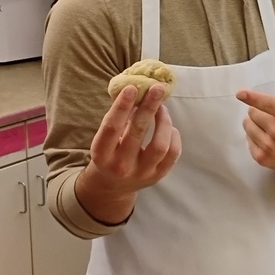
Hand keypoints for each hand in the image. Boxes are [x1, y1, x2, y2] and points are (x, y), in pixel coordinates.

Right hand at [76, 84, 181, 222]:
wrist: (113, 186)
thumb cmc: (109, 153)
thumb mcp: (104, 139)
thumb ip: (118, 118)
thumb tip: (138, 89)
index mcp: (102, 154)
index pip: (112, 128)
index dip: (122, 107)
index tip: (132, 88)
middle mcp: (120, 166)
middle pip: (138, 133)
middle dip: (149, 107)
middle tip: (157, 88)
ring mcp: (141, 174)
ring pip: (159, 145)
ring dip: (163, 121)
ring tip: (162, 107)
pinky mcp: (158, 176)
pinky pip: (172, 154)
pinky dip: (173, 136)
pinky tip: (168, 127)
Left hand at [237, 60, 274, 180]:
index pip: (269, 104)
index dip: (253, 98)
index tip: (240, 93)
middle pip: (252, 113)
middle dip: (258, 111)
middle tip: (271, 116)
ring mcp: (271, 147)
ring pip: (247, 125)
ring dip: (253, 123)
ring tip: (269, 127)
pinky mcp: (263, 158)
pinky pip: (247, 139)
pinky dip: (254, 137)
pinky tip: (267, 139)